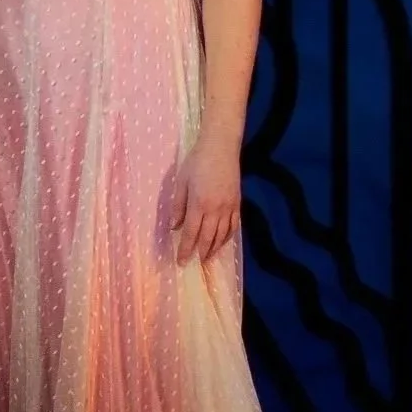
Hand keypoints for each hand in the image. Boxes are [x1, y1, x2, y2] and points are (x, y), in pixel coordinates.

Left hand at [170, 132, 240, 264]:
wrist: (221, 147)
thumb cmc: (197, 162)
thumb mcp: (181, 182)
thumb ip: (178, 206)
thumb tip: (174, 227)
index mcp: (199, 204)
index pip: (191, 233)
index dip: (186, 249)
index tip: (181, 262)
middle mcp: (215, 209)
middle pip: (207, 238)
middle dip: (199, 252)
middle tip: (193, 263)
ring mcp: (228, 207)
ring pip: (222, 235)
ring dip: (214, 249)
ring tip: (206, 258)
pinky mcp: (237, 203)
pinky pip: (233, 226)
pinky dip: (227, 238)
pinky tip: (221, 243)